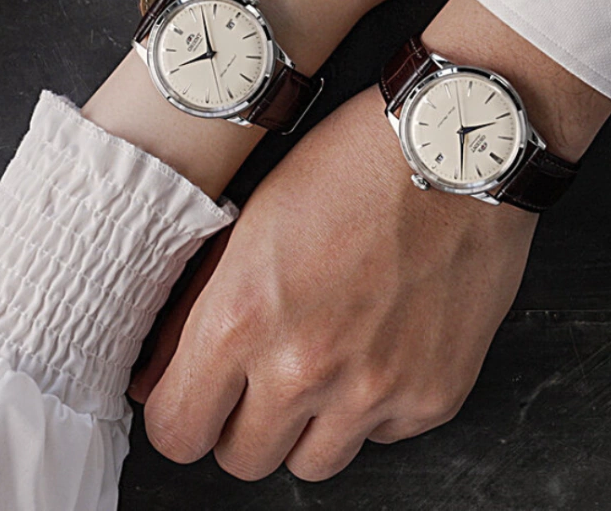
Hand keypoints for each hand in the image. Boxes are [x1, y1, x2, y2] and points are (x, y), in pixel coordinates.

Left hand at [130, 0, 610, 478]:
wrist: (453, 149)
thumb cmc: (350, 164)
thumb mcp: (251, 220)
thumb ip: (199, 308)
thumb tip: (157, 378)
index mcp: (243, 319)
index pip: (178, 431)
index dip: (178, 414)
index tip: (194, 398)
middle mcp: (305, 368)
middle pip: (242, 459)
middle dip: (240, 422)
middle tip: (259, 376)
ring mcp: (375, 390)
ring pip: (313, 463)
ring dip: (306, 424)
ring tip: (324, 359)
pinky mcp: (433, 395)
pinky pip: (383, 434)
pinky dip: (374, 405)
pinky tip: (380, 342)